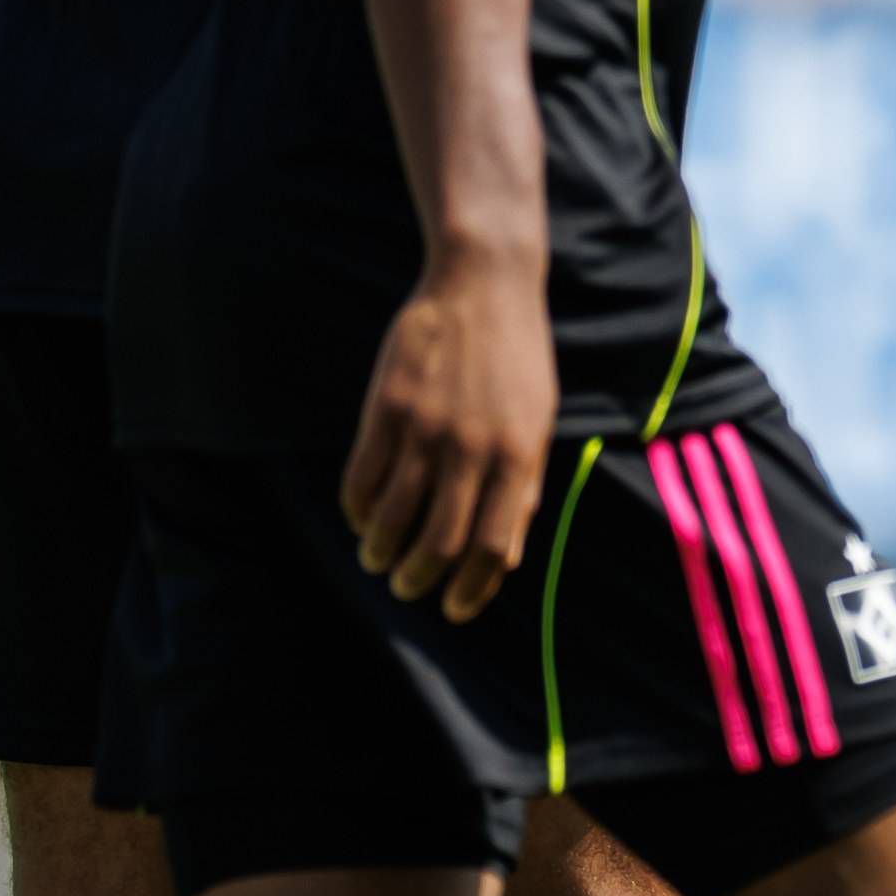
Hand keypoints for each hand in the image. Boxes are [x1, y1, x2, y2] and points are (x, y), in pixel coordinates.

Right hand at [340, 240, 556, 618]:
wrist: (484, 287)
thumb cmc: (516, 361)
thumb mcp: (538, 423)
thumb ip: (524, 488)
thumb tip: (507, 558)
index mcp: (519, 457)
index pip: (493, 548)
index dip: (471, 590)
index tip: (454, 608)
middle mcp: (473, 449)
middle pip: (440, 541)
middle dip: (420, 578)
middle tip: (407, 588)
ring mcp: (426, 428)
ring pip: (393, 516)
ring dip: (381, 550)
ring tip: (377, 560)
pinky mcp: (386, 408)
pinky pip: (362, 476)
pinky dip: (357, 509)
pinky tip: (360, 518)